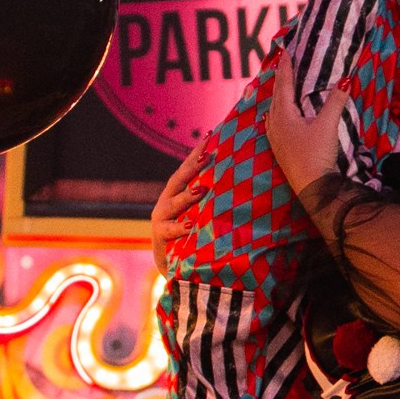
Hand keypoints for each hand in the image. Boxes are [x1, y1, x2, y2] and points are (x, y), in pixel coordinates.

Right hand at [148, 137, 209, 262]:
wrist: (172, 263)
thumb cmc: (193, 233)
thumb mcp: (201, 212)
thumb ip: (211, 197)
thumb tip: (238, 175)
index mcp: (177, 191)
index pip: (188, 168)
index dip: (197, 151)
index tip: (210, 135)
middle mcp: (166, 200)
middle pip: (179, 179)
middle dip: (192, 167)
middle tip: (207, 154)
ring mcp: (161, 217)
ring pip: (174, 204)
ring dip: (187, 196)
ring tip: (201, 189)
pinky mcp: (160, 236)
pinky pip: (170, 231)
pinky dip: (179, 228)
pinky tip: (189, 225)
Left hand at [267, 54, 348, 194]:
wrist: (313, 188)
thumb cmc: (317, 155)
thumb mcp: (328, 125)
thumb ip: (335, 102)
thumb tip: (346, 81)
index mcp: (284, 115)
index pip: (284, 85)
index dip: (286, 68)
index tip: (285, 52)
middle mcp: (275, 124)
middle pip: (276, 95)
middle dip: (280, 79)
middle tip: (283, 64)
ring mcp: (275, 138)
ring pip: (273, 109)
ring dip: (278, 95)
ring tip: (282, 86)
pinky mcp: (280, 149)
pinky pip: (274, 122)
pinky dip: (277, 112)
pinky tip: (277, 116)